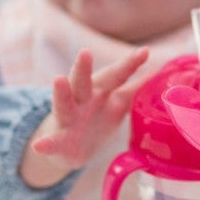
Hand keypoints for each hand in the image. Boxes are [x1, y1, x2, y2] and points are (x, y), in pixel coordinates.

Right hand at [20, 46, 148, 187]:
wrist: (70, 147)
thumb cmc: (96, 117)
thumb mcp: (117, 102)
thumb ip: (136, 88)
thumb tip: (160, 72)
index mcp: (99, 90)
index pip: (115, 75)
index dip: (129, 64)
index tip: (145, 52)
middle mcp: (82, 99)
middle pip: (83, 81)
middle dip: (84, 67)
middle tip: (85, 52)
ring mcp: (68, 118)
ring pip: (63, 104)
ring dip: (61, 93)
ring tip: (58, 80)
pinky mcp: (58, 140)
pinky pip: (51, 142)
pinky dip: (44, 144)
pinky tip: (39, 146)